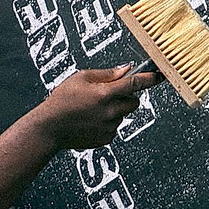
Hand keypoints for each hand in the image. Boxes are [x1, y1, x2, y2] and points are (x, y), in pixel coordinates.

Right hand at [29, 67, 161, 149]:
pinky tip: (91, 120)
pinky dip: (108, 122)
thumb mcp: (80, 78)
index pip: (134, 84)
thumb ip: (106, 74)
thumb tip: (126, 70)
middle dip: (127, 97)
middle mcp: (110, 111)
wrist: (50, 128)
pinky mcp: (106, 138)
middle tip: (109, 94)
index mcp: (104, 94)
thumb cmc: (61, 101)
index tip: (158, 76)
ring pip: (123, 115)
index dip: (149, 79)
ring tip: (92, 109)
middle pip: (134, 102)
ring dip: (115, 110)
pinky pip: (115, 127)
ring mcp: (109, 127)